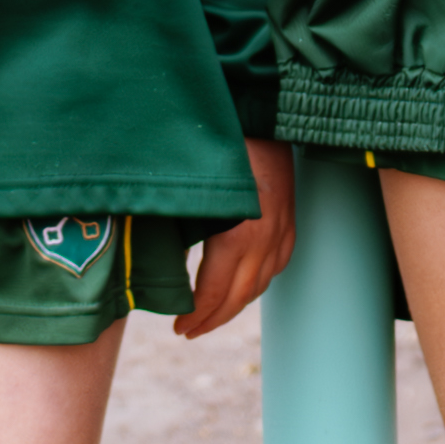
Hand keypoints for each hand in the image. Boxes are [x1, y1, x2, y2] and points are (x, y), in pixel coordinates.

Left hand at [173, 138, 300, 341]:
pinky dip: (256, 283)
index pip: (215, 291)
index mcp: (240, 235)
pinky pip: (276, 266)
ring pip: (260, 285)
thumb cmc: (222, 145)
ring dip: (235, 305)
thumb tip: (154, 261)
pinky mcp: (290, 223)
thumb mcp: (193, 190)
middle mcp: (267, 240)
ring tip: (211, 315)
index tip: (178, 328)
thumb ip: (178, 227)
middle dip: (213, 319)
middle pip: (240, 297)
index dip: (196, 315)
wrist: (264, 112)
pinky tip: (241, 286)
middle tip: (188, 331)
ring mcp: (283, 232)